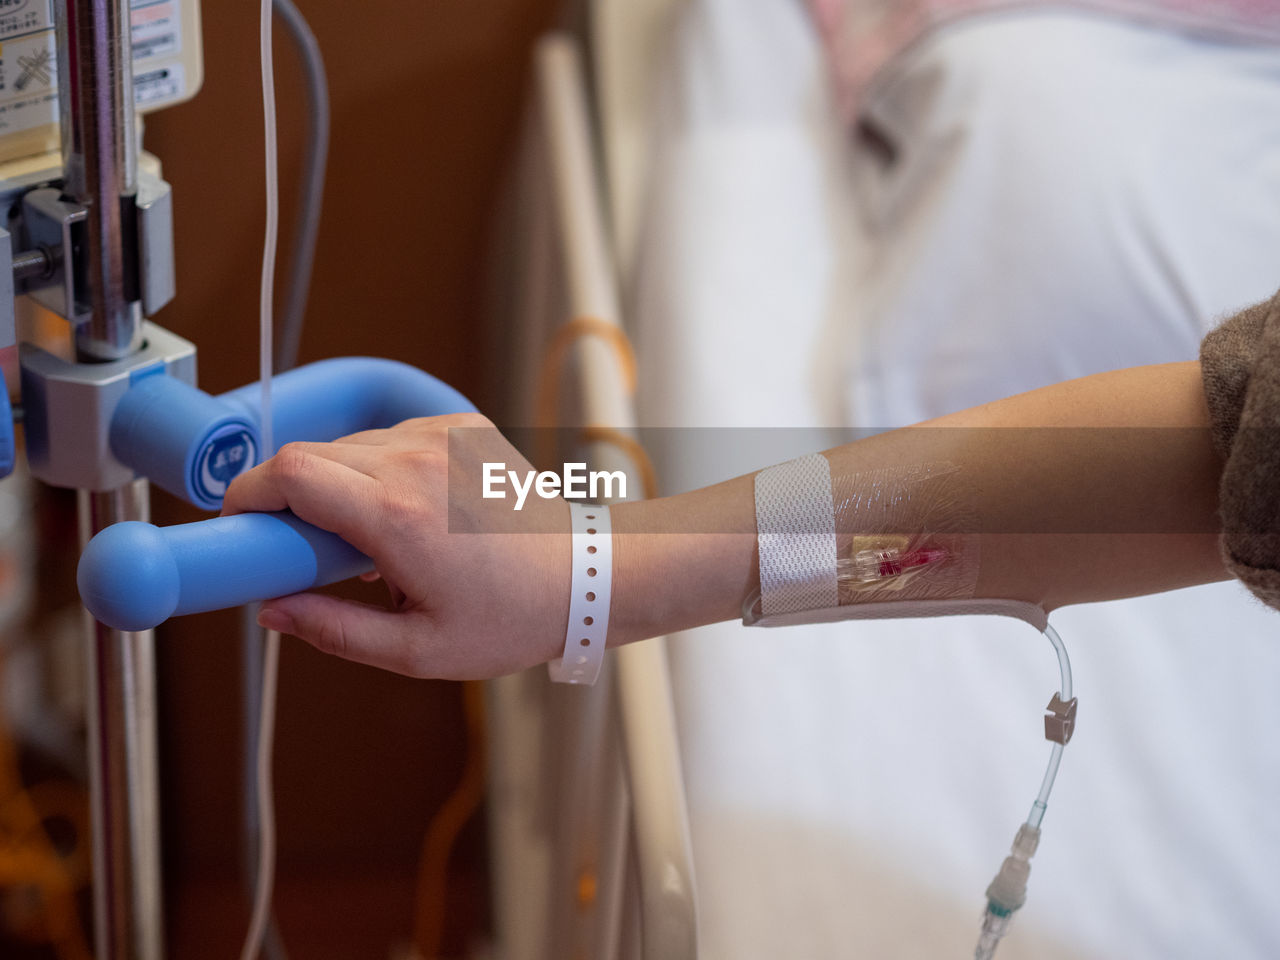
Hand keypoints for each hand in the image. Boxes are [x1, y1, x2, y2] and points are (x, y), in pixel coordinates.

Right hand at [221, 414, 569, 678]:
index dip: (249, 495)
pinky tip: (411, 514)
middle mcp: (417, 461)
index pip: (289, 474)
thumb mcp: (416, 651)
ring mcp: (443, 436)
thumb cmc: (509, 619)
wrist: (584, 577)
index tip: (240, 525)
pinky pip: (391, 438)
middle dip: (288, 498)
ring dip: (339, 485)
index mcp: (399, 516)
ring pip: (349, 446)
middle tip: (304, 549)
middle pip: (310, 455)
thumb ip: (333, 630)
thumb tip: (271, 611)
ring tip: (375, 542)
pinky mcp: (463, 425)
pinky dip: (381, 469)